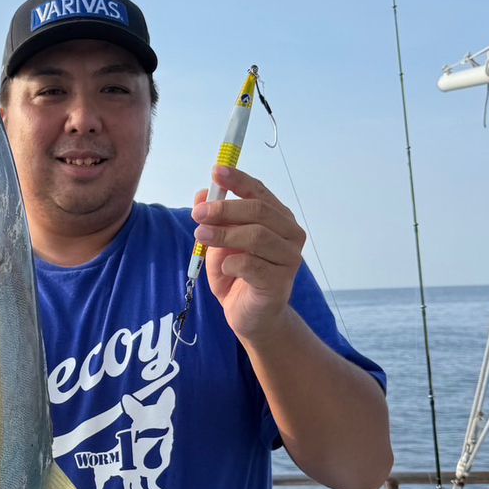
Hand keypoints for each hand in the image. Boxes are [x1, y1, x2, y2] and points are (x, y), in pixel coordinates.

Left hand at [191, 165, 304, 343]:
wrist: (250, 317)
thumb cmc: (237, 275)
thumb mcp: (219, 243)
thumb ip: (213, 220)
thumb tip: (200, 195)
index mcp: (278, 219)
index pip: (259, 192)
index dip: (238, 180)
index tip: (215, 172)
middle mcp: (290, 235)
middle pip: (259, 211)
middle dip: (225, 209)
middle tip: (198, 214)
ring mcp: (289, 259)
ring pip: (257, 236)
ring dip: (224, 234)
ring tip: (200, 237)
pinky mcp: (279, 282)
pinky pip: (253, 265)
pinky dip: (232, 263)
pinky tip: (224, 268)